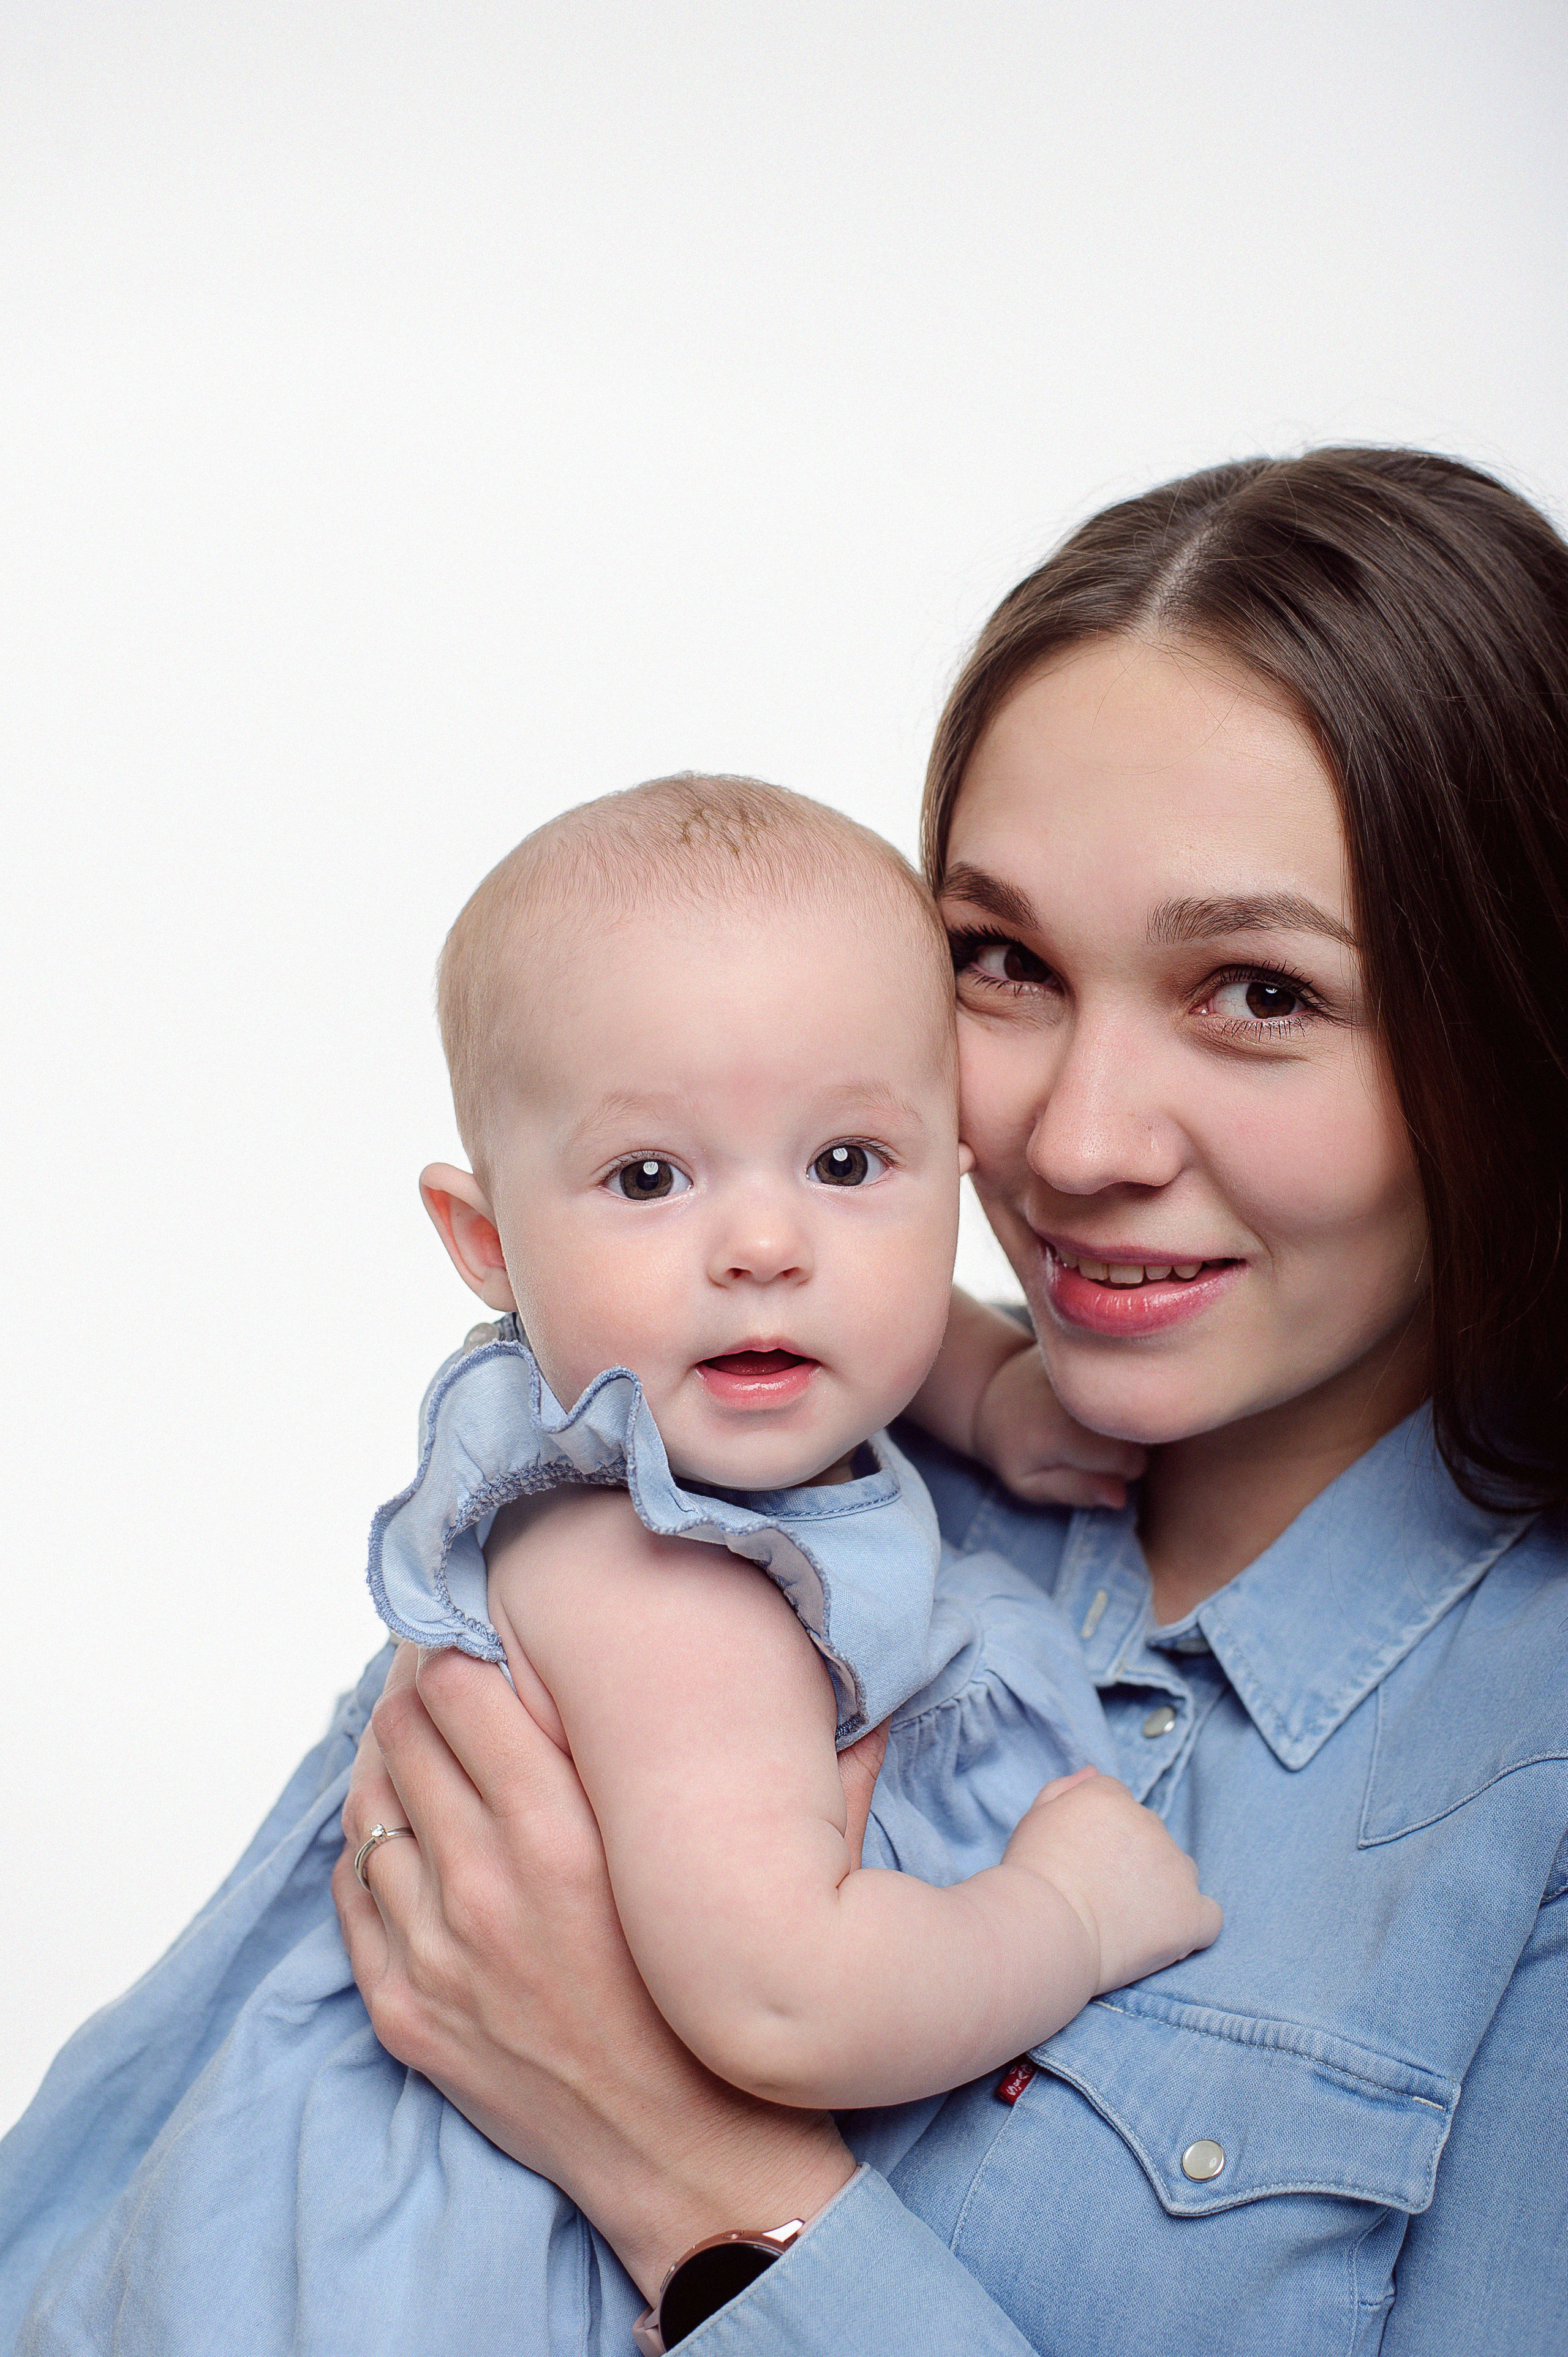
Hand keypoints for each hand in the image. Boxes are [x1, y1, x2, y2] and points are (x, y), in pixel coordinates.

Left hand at [332, 1643, 857, 2298]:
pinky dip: (369, 1850)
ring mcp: (436, 1954)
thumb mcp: (760, 1880)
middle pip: (401, 1733)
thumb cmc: (724, 2023)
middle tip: (440, 1674)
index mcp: (569, 1837)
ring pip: (367, 1807)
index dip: (456, 1645)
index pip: (457, 1688)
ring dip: (387, 1764)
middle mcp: (489, 1886)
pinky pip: (352, 1896)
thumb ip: (803, 1768)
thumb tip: (837, 1680)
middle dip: (414, 1689)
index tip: (474, 1635)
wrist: (693, 2173)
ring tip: (419, 1744)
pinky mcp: (406, 2015)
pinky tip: (402, 1833)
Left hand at [973, 1342, 1146, 1508]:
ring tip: (1098, 1417)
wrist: (992, 1391)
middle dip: (1133, 1439)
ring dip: (1130, 1411)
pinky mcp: (1090, 1344)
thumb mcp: (1030, 1483)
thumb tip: (1120, 1497)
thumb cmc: (1016, 1448)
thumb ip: (1075, 1491)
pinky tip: (1099, 1392)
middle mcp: (1074, 1394)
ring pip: (1142, 1396)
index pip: (1131, 1461)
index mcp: (1059, 1434)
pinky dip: (1124, 1385)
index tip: (1106, 1464)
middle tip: (1098, 1439)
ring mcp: (1084, 1363)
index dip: (1127, 1469)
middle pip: (1141, 1427)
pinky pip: (1130, 1372)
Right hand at [1003, 1767, 1221, 1991]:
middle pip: (1152, 1839)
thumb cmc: (1031, 1878)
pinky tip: (1161, 1939)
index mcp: (1111, 1797)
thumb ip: (1065, 1789)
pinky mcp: (1190, 1914)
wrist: (1042, 1929)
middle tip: (1099, 1897)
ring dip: (1161, 1892)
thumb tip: (1093, 1772)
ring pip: (1179, 1875)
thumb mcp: (1035, 1819)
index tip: (1086, 1867)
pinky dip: (1190, 1927)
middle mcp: (1150, 1823)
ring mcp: (1175, 1868)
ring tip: (1123, 1923)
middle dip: (1133, 1864)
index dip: (1104, 1841)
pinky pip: (1207, 1917)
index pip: (1122, 1809)